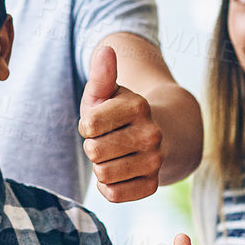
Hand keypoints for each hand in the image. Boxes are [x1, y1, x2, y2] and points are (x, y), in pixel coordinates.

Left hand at [78, 44, 163, 202]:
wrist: (157, 134)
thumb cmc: (119, 112)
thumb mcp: (107, 92)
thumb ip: (103, 73)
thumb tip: (105, 50)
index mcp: (139, 106)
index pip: (89, 125)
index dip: (87, 125)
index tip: (99, 122)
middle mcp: (152, 134)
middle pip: (94, 152)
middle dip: (93, 146)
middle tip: (108, 139)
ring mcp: (155, 161)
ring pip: (103, 175)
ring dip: (100, 166)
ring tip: (114, 154)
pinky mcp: (152, 185)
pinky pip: (114, 194)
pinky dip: (108, 186)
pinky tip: (118, 172)